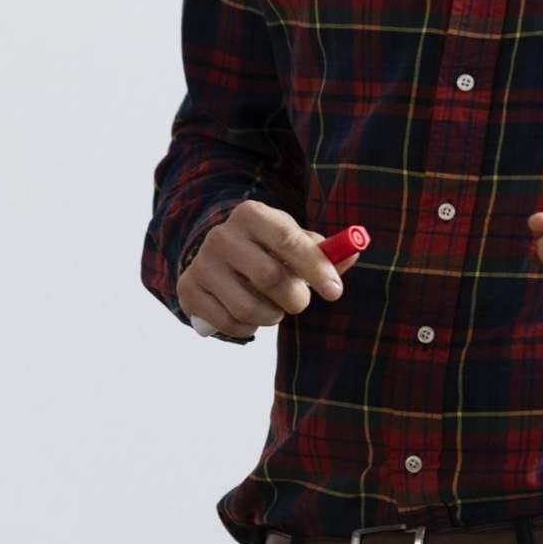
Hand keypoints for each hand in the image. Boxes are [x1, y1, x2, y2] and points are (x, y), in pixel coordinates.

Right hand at [177, 200, 348, 342]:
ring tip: (274, 310)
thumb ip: (324, 251)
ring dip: (272, 317)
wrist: (215, 255)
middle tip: (299, 302)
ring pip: (247, 307)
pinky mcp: (188, 290)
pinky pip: (227, 323)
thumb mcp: (293, 241)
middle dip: (295, 298)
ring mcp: (201, 263)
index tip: (335, 292)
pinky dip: (248, 329)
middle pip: (269, 277)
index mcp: (251, 214)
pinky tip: (250, 318)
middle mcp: (221, 235)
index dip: (315, 268)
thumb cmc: (267, 250)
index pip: (288, 240)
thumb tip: (354, 253)